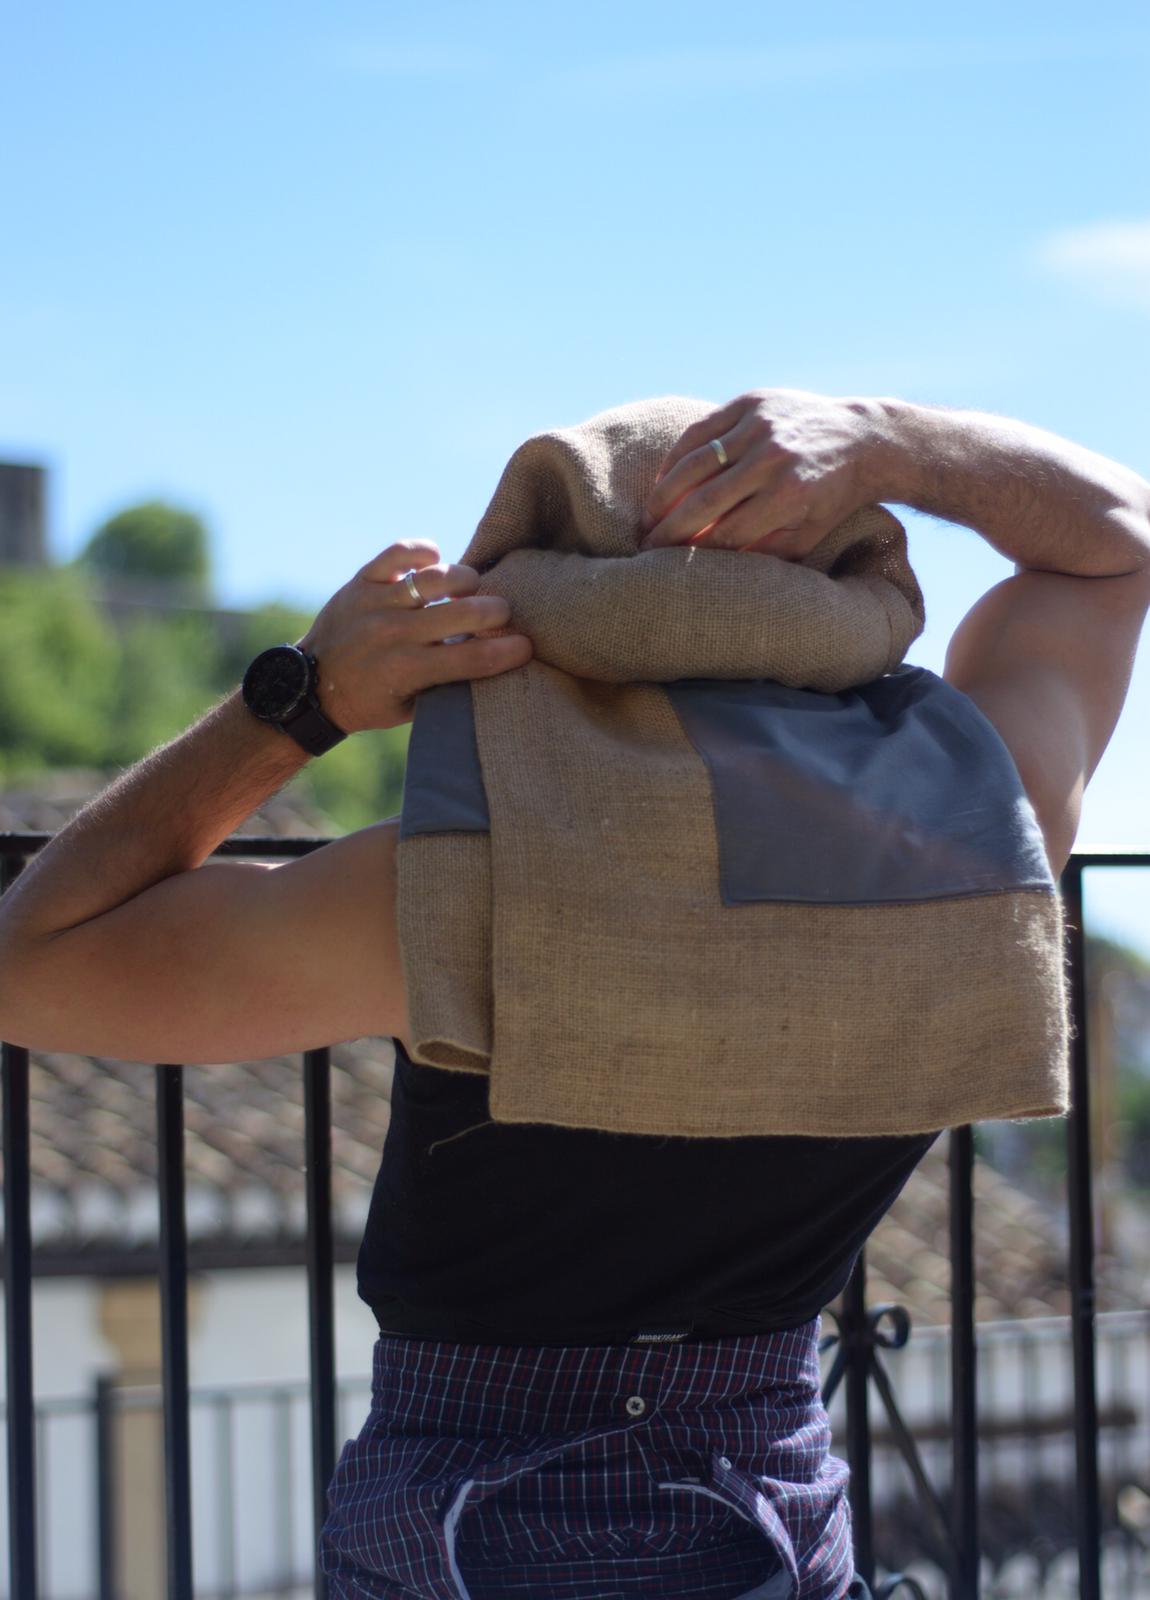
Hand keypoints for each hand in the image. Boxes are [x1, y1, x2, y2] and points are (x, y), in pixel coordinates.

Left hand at [298, 540, 532, 732]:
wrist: (310, 686)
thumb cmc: (370, 701)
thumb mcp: (411, 708)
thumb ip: (448, 687)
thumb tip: (493, 661)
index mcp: (408, 670)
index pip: (473, 658)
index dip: (509, 651)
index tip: (528, 646)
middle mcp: (393, 634)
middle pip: (464, 613)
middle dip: (497, 612)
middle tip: (504, 614)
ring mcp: (376, 603)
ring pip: (437, 577)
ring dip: (466, 580)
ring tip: (473, 588)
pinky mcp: (362, 581)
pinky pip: (399, 552)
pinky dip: (423, 552)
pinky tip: (436, 561)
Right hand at [638, 388, 882, 560]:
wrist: (863, 440)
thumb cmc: (832, 498)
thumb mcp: (808, 535)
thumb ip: (764, 553)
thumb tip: (717, 569)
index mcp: (788, 496)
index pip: (725, 532)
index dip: (693, 551)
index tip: (669, 564)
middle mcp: (771, 459)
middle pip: (703, 502)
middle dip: (668, 529)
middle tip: (645, 546)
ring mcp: (760, 426)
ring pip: (693, 464)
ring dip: (663, 494)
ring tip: (647, 518)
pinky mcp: (751, 402)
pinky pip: (701, 431)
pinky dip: (677, 456)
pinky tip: (663, 480)